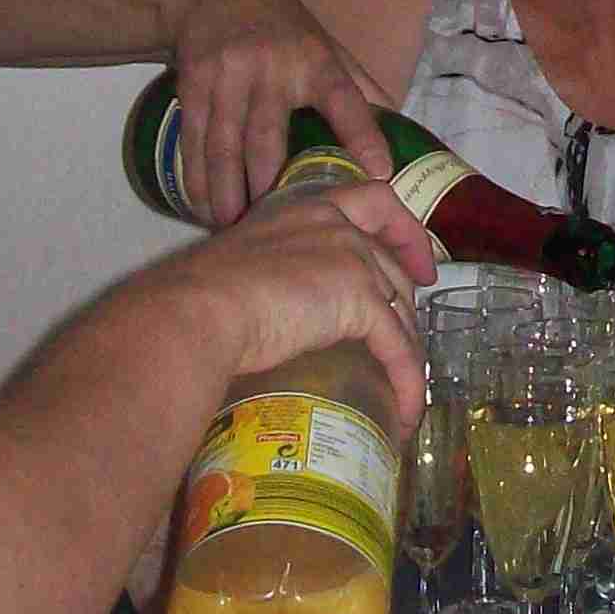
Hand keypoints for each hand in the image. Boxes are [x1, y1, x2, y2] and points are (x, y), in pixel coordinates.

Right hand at [165, 0, 397, 223]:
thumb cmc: (281, 26)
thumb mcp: (326, 44)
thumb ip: (359, 86)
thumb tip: (401, 127)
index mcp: (315, 60)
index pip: (344, 99)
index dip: (362, 135)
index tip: (379, 173)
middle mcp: (272, 67)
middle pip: (267, 139)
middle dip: (266, 189)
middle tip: (272, 227)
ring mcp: (229, 74)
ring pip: (224, 146)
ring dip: (226, 193)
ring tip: (231, 227)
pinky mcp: (194, 81)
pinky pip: (194, 139)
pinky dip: (197, 177)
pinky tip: (202, 203)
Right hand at [205, 178, 431, 434]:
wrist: (196, 311)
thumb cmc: (199, 297)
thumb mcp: (243, 269)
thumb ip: (270, 276)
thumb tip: (266, 313)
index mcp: (308, 209)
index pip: (375, 201)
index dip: (405, 230)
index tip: (418, 264)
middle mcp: (338, 225)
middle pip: (393, 265)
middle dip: (407, 304)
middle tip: (405, 338)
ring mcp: (352, 259)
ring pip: (400, 308)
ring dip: (408, 351)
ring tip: (405, 387)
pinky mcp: (359, 300)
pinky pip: (398, 347)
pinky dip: (407, 381)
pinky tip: (406, 412)